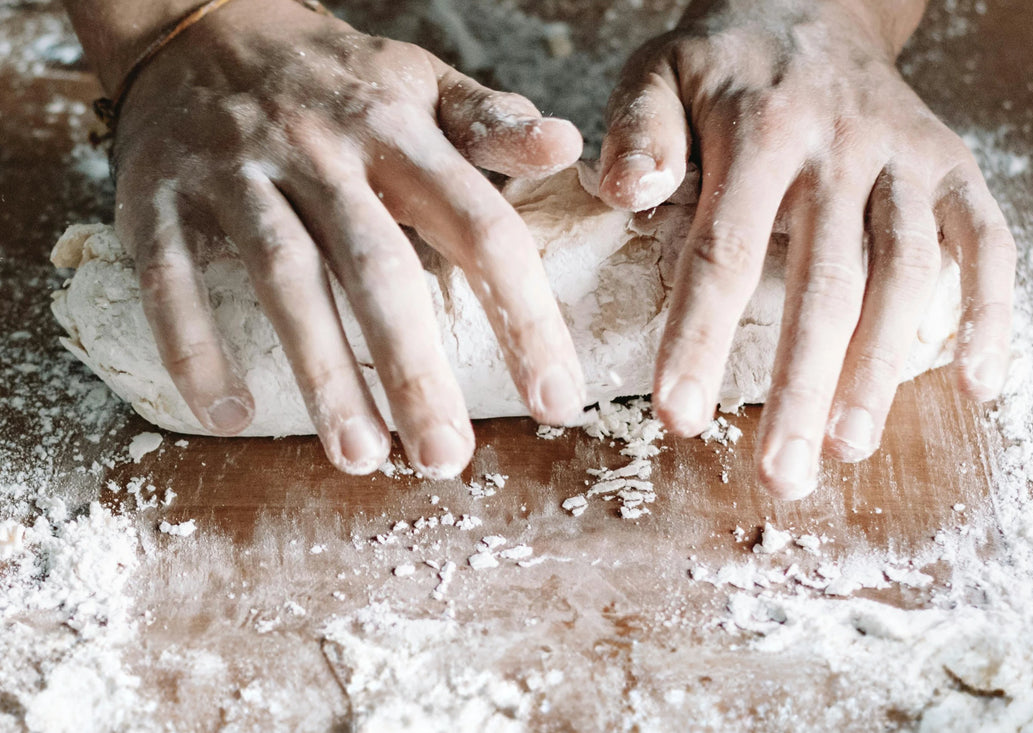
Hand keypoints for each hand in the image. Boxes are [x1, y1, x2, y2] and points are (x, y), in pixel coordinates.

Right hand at [105, 0, 585, 476]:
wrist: (204, 23)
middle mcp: (320, 150)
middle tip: (446, 460)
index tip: (556, 404)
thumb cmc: (335, 77)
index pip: (480, 228)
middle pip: (378, 268)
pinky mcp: (155, 191)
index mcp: (398, 130)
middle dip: (415, 369)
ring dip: (321, 372)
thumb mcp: (421, 84)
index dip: (523, 318)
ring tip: (359, 456)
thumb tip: (568, 147)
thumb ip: (490, 124)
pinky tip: (228, 414)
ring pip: (285, 278)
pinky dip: (194, 344)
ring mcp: (235, 170)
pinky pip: (170, 274)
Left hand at [598, 0, 1014, 498]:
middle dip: (800, 386)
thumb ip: (639, 131)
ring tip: (850, 450)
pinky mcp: (953, 166)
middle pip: (825, 282)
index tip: (677, 417)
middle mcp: (843, 144)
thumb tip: (627, 195)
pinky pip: (985, 242)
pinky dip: (989, 312)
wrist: (812, 5)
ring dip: (881, 368)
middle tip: (781, 475)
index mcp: (762, 128)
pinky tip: (974, 386)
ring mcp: (907, 157)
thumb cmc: (722, 62)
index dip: (699, 337)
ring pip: (904, 273)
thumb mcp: (658, 70)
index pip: (725, 250)